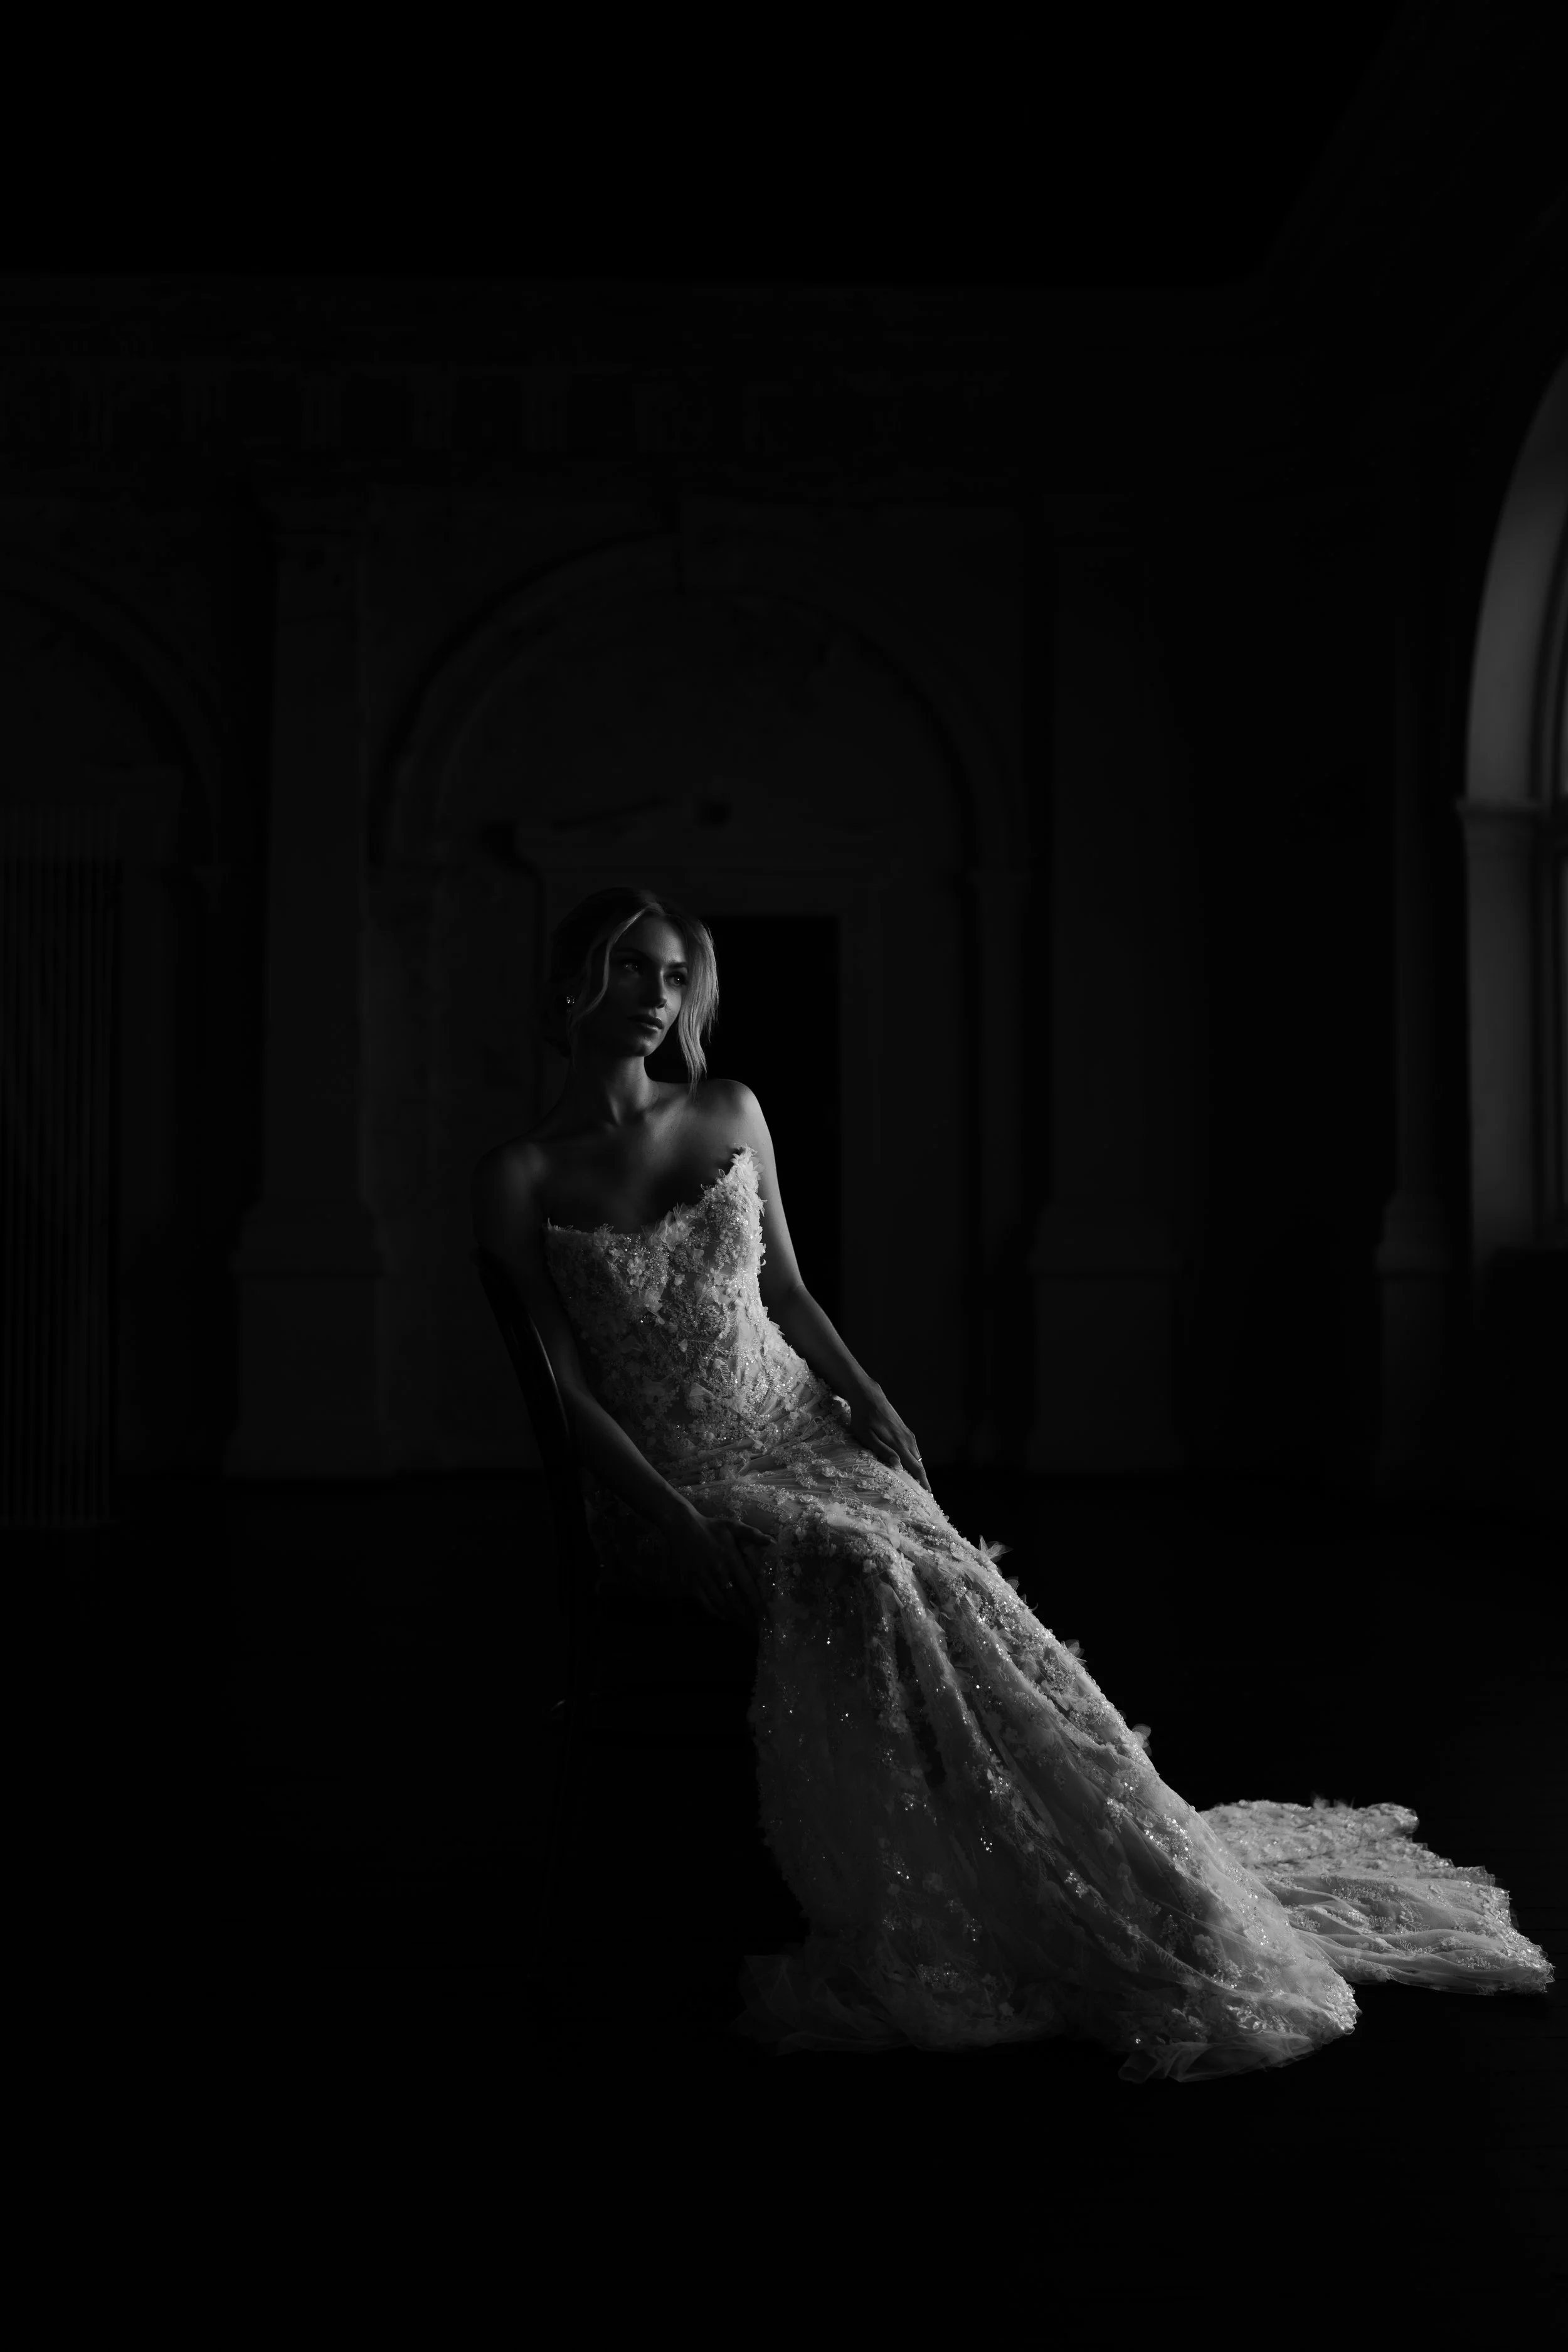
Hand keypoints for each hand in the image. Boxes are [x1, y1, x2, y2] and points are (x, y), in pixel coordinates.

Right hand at [666, 1509, 773, 1626]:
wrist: (681, 1526)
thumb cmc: (711, 1527)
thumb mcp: (732, 1526)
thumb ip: (752, 1534)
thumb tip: (772, 1542)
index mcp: (730, 1559)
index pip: (747, 1586)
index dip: (756, 1603)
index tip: (765, 1616)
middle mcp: (717, 1571)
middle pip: (734, 1600)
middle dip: (745, 1616)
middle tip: (755, 1628)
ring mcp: (702, 1578)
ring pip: (719, 1602)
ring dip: (732, 1615)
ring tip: (743, 1624)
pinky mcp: (690, 1581)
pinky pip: (703, 1601)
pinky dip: (713, 1611)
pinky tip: (722, 1616)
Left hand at [848, 1389, 932, 1491]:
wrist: (870, 1396)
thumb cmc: (863, 1418)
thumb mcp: (866, 1436)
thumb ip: (882, 1450)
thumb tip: (898, 1466)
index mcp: (899, 1444)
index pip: (915, 1467)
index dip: (923, 1482)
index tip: (929, 1495)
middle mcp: (907, 1440)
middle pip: (919, 1464)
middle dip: (923, 1480)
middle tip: (925, 1496)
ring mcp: (908, 1435)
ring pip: (917, 1457)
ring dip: (919, 1471)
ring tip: (919, 1485)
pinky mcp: (905, 1431)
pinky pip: (914, 1450)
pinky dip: (915, 1461)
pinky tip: (911, 1466)